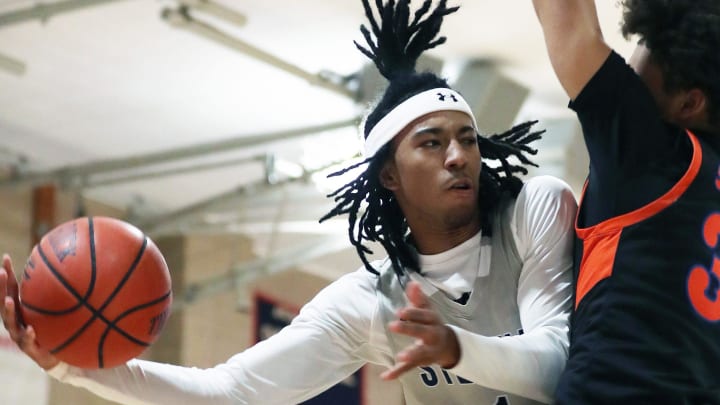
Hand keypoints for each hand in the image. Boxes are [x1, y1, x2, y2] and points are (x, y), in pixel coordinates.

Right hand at [1, 253, 58, 369]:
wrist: (57, 356)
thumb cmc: (55, 329)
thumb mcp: (58, 309)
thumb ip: (60, 294)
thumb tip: (78, 268)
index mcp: (21, 309)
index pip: (12, 289)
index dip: (7, 274)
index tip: (5, 257)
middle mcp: (16, 320)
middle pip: (4, 301)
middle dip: (2, 287)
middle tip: (1, 273)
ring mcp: (19, 334)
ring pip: (10, 321)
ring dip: (8, 310)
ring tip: (10, 300)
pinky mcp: (28, 348)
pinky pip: (27, 342)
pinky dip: (28, 335)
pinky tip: (31, 330)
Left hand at [380, 281, 459, 379]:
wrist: (449, 346)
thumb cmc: (432, 324)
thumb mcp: (428, 310)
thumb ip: (418, 298)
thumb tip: (412, 282)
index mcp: (433, 321)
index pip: (424, 316)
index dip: (413, 313)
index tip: (400, 311)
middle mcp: (432, 336)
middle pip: (423, 332)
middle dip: (409, 329)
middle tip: (392, 325)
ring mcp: (428, 351)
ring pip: (420, 354)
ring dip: (410, 355)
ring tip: (399, 357)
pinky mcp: (420, 362)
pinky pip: (409, 369)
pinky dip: (397, 373)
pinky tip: (385, 376)